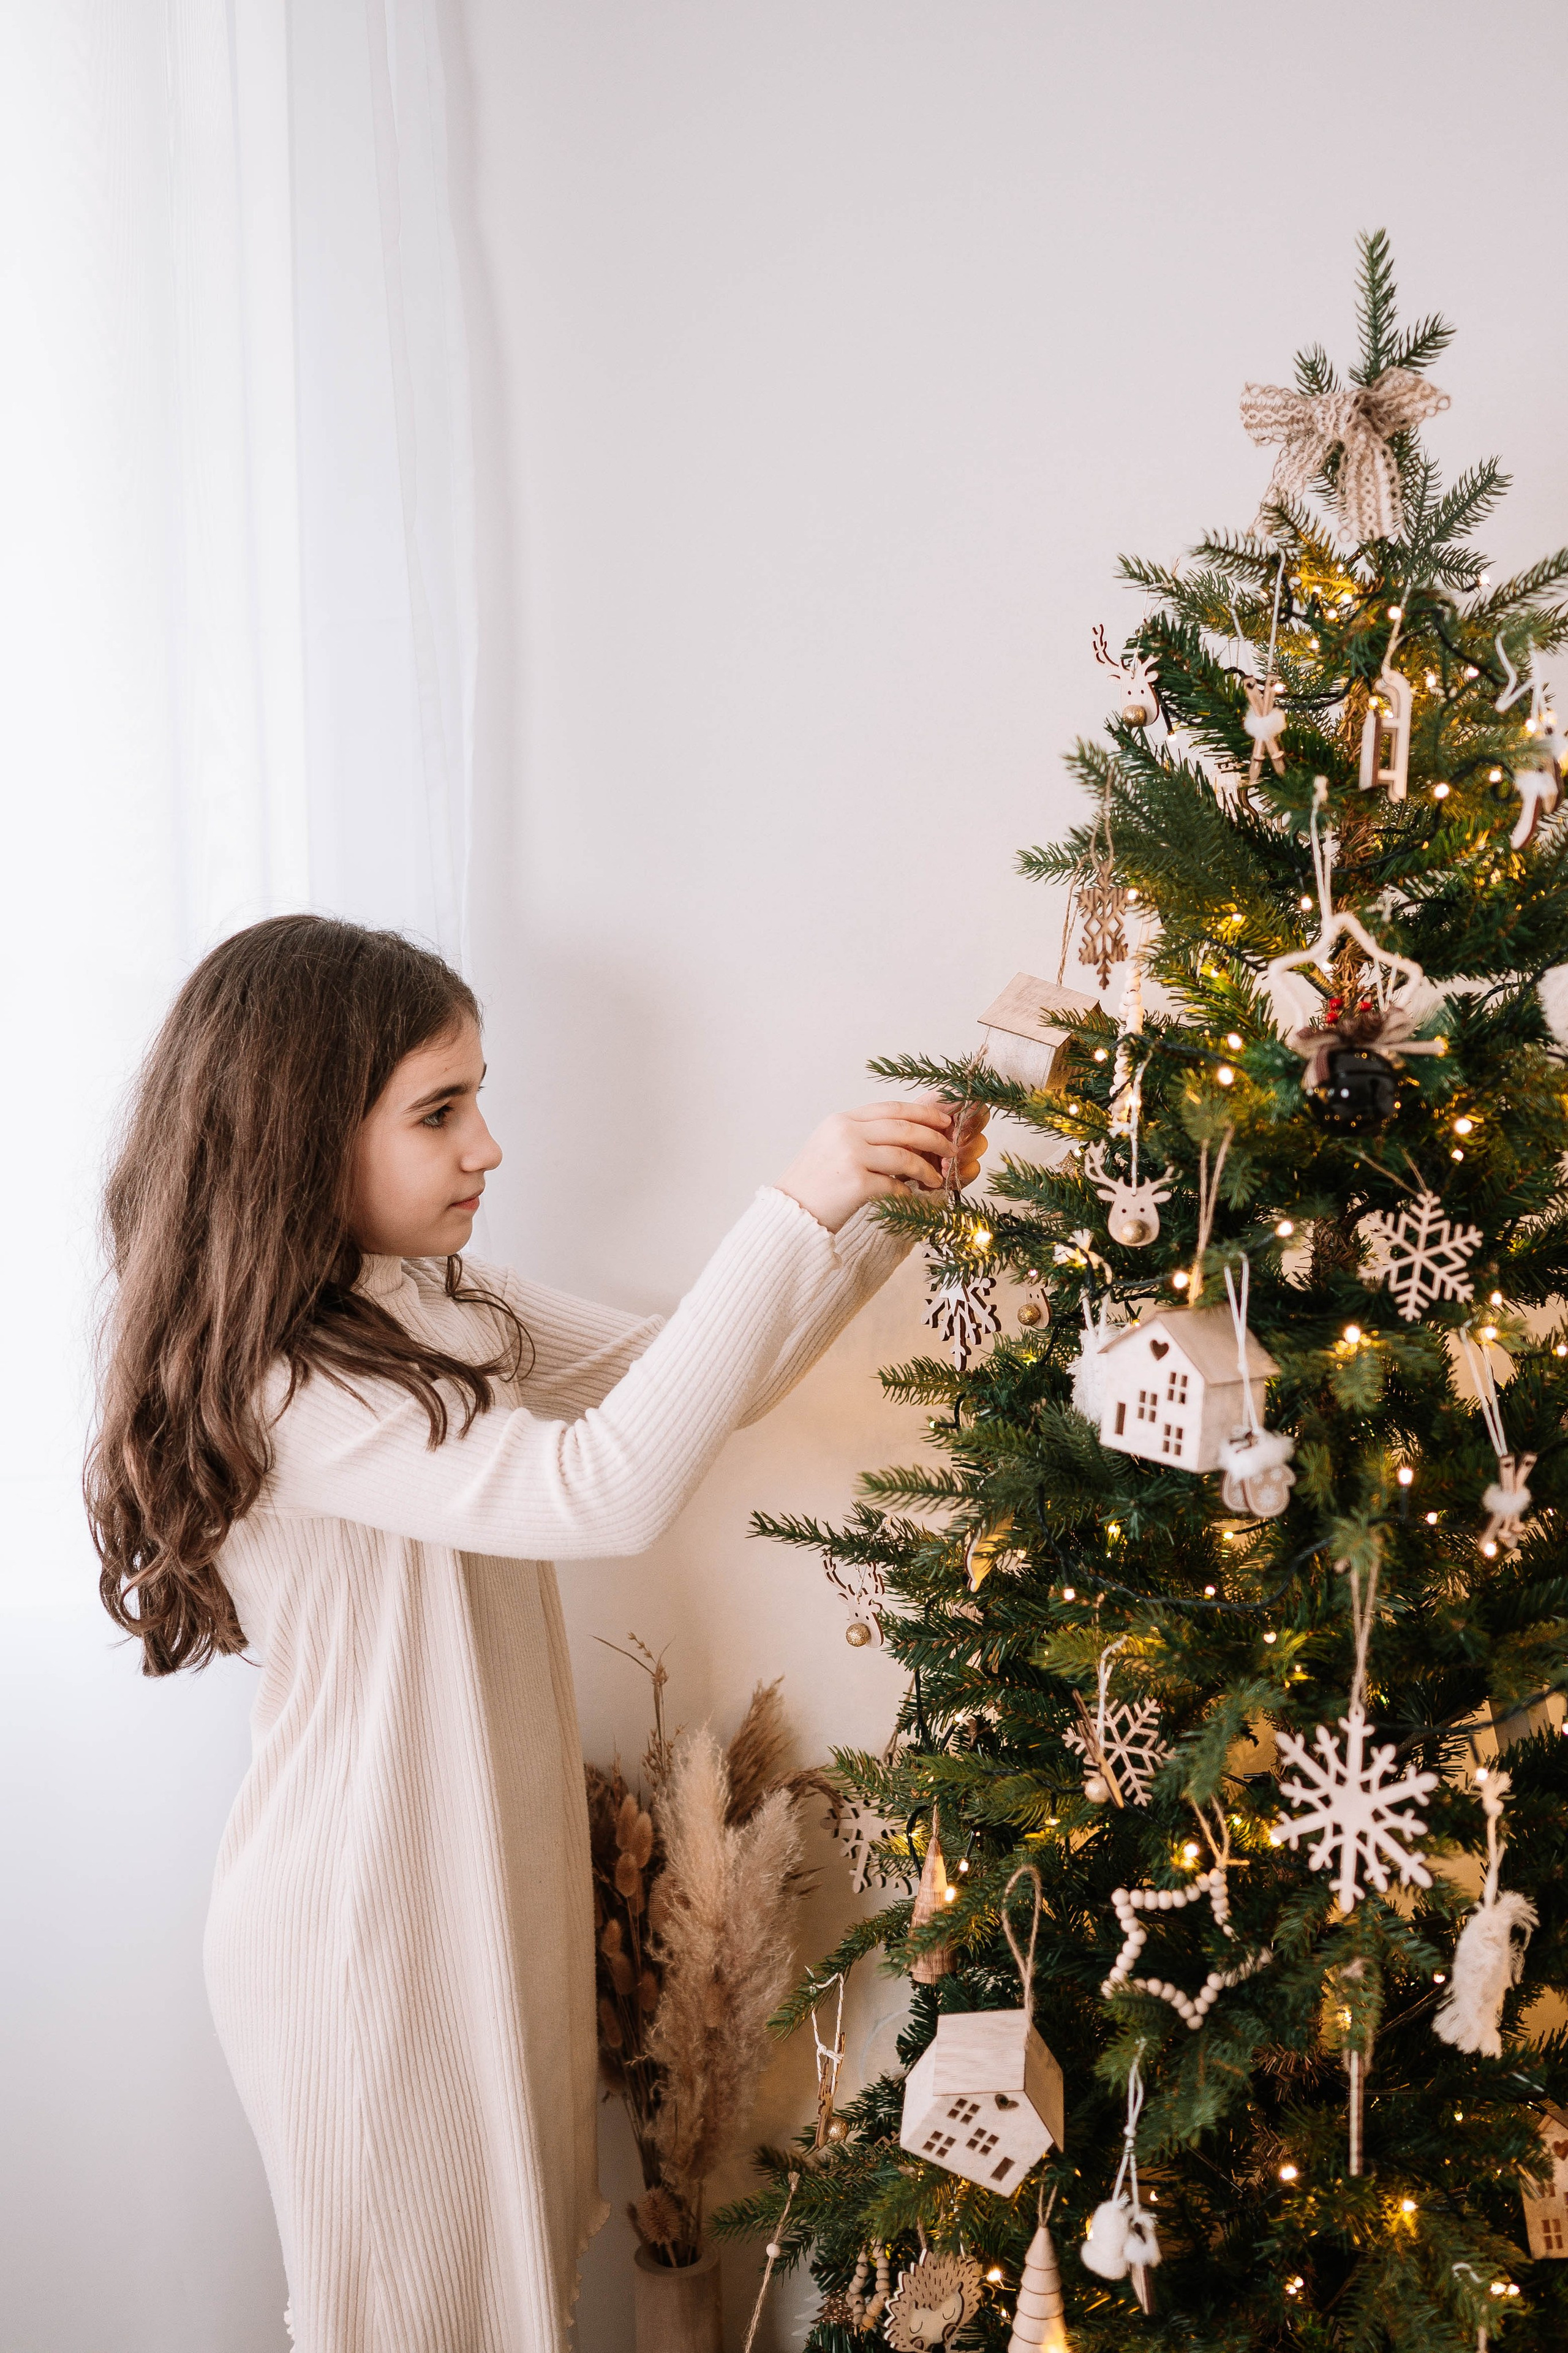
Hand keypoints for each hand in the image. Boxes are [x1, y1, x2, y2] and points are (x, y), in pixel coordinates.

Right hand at [775, 1095, 988, 1233]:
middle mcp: (845, 1133)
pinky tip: (911, 1196)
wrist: (789, 1213)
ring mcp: (850, 1156)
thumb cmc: (813, 1185)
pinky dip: (907, 1190)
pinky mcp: (856, 1183)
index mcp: (841, 1121)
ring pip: (904, 1155)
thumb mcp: (831, 1147)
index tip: (943, 1121)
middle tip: (950, 1149)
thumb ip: (861, 1135)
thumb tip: (903, 1133)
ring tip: (937, 1178)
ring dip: (926, 1168)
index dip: (922, 1113)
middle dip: (933, 1138)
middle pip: (903, 1128)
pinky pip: (894, 1183)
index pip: (890, 1108)